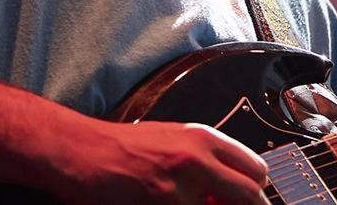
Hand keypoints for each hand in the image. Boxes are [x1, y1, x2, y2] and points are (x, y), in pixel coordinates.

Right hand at [54, 120, 268, 204]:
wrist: (80, 151)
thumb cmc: (121, 146)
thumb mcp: (171, 140)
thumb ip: (204, 161)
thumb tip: (229, 190)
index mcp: (202, 139)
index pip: (255, 170)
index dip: (256, 192)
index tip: (251, 202)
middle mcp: (196, 160)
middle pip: (250, 195)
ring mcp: (179, 189)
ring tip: (186, 202)